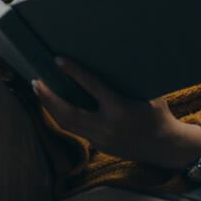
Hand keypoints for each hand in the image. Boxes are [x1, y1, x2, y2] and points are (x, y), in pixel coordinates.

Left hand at [33, 57, 200, 170]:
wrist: (165, 147)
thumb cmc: (157, 113)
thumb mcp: (147, 92)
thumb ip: (128, 79)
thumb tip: (112, 54)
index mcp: (121, 109)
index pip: (92, 87)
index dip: (74, 72)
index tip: (58, 60)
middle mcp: (108, 126)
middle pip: (69, 113)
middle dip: (49, 97)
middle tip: (36, 81)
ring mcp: (101, 139)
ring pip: (67, 124)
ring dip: (50, 107)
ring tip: (39, 91)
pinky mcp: (99, 146)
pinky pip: (76, 130)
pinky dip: (63, 116)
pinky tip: (54, 105)